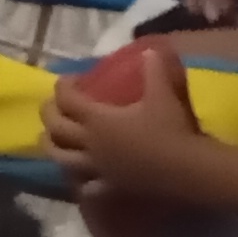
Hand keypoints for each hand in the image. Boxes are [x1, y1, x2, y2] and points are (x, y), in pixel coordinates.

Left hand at [44, 43, 200, 191]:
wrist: (188, 170)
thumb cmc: (172, 130)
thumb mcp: (163, 94)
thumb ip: (154, 69)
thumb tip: (151, 49)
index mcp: (98, 119)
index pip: (68, 99)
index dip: (63, 85)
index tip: (70, 79)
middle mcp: (90, 143)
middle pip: (55, 127)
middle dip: (49, 112)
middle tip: (54, 104)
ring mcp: (97, 168)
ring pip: (61, 158)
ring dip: (52, 146)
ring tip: (51, 139)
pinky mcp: (110, 187)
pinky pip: (86, 187)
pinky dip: (79, 181)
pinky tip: (80, 178)